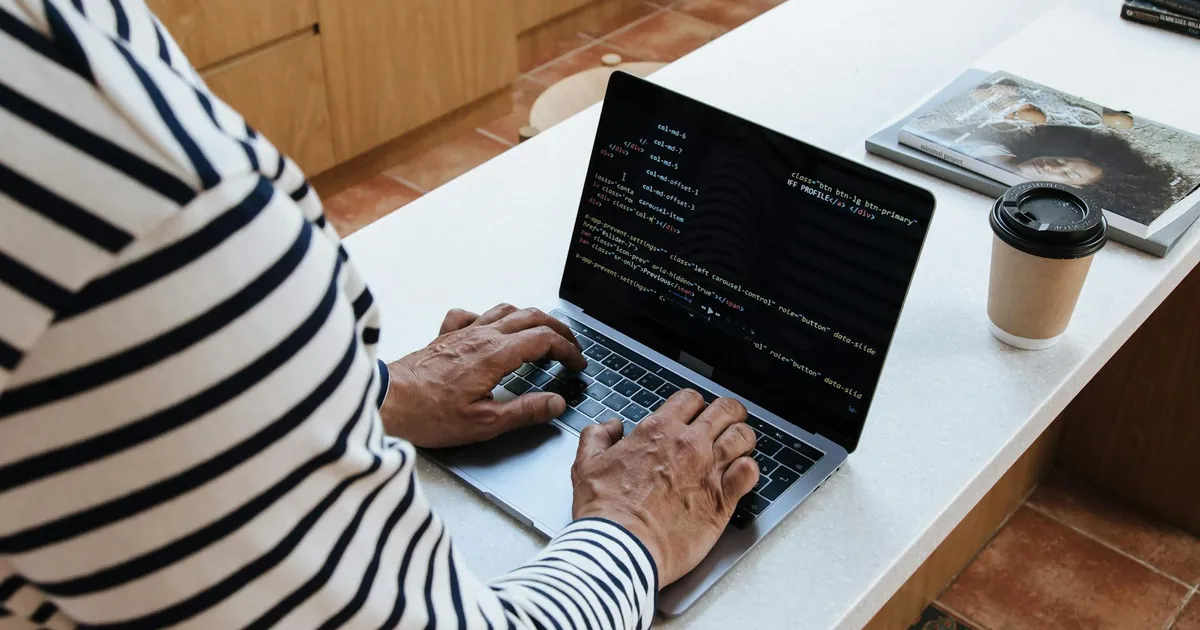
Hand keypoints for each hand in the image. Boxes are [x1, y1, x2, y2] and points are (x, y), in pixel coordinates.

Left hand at [381, 304, 585, 447]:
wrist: (386, 403)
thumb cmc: (427, 414)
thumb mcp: (484, 423)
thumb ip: (524, 411)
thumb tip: (555, 403)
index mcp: (495, 355)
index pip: (544, 340)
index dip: (567, 350)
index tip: (577, 364)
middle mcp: (480, 336)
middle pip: (531, 316)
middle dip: (557, 329)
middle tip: (570, 346)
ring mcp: (462, 333)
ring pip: (505, 310)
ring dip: (530, 318)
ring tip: (541, 333)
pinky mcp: (444, 337)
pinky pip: (471, 315)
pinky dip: (489, 318)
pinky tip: (490, 330)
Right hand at [570, 391, 758, 585]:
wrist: (622, 548)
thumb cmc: (605, 511)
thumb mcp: (586, 465)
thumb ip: (597, 437)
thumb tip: (610, 427)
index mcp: (658, 431)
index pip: (690, 398)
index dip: (694, 404)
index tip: (694, 413)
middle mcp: (688, 444)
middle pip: (725, 410)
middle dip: (729, 412)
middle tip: (728, 421)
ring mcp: (709, 470)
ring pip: (743, 436)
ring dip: (743, 438)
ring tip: (739, 446)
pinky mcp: (723, 500)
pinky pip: (751, 471)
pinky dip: (749, 469)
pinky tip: (741, 474)